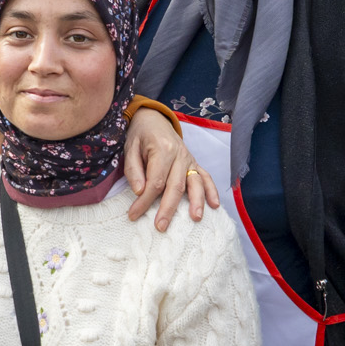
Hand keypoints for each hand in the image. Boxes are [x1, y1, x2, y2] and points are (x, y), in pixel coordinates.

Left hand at [122, 107, 210, 230]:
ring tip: (195, 219)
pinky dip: (211, 191)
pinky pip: (205, 177)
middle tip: (161, 227)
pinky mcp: (194, 162)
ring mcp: (189, 159)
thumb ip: (133, 169)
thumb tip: (140, 191)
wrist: (154, 118)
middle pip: (176, 186)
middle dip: (168, 209)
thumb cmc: (140, 135)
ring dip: (196, 202)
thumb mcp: (129, 148)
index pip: (155, 181)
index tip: (134, 215)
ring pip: (195, 182)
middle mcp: (180, 154)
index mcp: (162, 149)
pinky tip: (214, 205)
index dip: (145, 201)